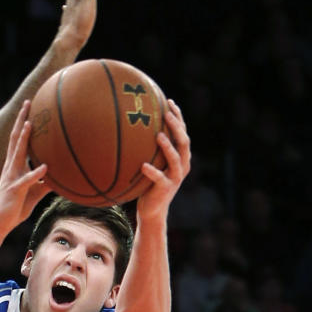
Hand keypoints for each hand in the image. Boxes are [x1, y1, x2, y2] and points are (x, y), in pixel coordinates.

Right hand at [0, 101, 51, 233]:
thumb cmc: (15, 208)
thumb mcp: (35, 192)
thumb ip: (45, 182)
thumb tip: (61, 176)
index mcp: (14, 166)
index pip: (18, 140)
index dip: (23, 123)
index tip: (30, 107)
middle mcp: (11, 167)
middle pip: (15, 139)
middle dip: (21, 120)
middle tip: (27, 102)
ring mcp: (11, 177)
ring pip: (17, 154)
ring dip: (23, 139)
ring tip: (30, 124)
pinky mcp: (14, 190)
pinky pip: (26, 180)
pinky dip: (35, 173)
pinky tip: (45, 167)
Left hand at [136, 99, 190, 220]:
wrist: (152, 209)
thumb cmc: (148, 182)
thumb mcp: (149, 161)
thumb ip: (146, 147)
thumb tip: (127, 125)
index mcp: (180, 156)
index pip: (182, 132)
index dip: (178, 117)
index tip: (168, 102)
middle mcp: (182, 165)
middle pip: (184, 142)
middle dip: (177, 127)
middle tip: (166, 114)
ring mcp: (175, 178)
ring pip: (176, 160)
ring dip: (168, 147)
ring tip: (158, 135)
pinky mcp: (165, 189)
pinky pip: (159, 179)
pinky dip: (152, 172)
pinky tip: (143, 166)